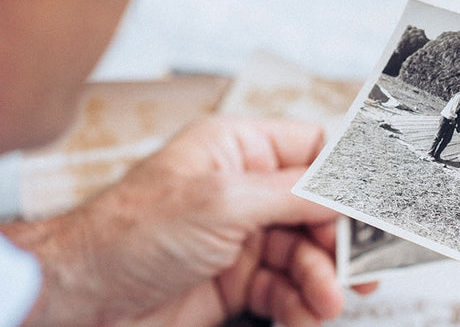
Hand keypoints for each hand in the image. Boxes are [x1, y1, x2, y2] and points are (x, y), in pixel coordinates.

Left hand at [4, 117, 344, 326]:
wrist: (81, 299)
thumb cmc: (129, 233)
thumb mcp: (222, 201)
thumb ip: (293, 193)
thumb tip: (348, 186)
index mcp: (238, 149)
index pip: (311, 152)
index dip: (346, 178)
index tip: (379, 204)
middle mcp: (244, 191)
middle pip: (317, 211)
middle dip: (338, 241)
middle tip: (360, 267)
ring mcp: (242, 238)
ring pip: (306, 256)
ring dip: (322, 280)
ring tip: (326, 300)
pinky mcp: (236, 282)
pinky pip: (285, 291)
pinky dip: (301, 305)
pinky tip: (306, 316)